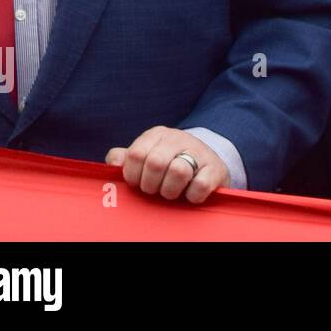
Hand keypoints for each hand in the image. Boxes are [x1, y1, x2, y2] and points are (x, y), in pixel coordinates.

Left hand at [106, 127, 229, 203]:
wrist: (208, 164)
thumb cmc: (167, 164)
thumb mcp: (145, 156)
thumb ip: (124, 158)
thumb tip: (113, 163)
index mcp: (157, 134)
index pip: (135, 154)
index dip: (132, 175)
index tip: (137, 183)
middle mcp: (179, 138)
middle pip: (155, 163)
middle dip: (150, 185)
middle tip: (154, 189)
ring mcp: (200, 152)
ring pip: (178, 171)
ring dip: (170, 191)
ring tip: (171, 192)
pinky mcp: (216, 169)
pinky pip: (200, 186)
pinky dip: (191, 196)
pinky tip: (189, 194)